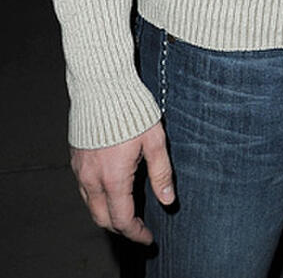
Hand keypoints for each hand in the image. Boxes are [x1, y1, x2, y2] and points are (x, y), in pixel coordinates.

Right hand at [71, 121, 173, 243]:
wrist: (101, 85)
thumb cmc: (131, 109)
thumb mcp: (155, 140)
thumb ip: (161, 173)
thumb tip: (167, 199)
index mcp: (113, 178)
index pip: (122, 219)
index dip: (136, 233)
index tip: (148, 237)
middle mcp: (91, 179)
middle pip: (102, 219)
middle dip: (120, 228)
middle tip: (138, 228)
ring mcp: (80, 170)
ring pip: (91, 205)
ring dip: (107, 214)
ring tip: (126, 210)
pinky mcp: (75, 159)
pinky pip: (83, 189)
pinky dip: (97, 198)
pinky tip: (111, 189)